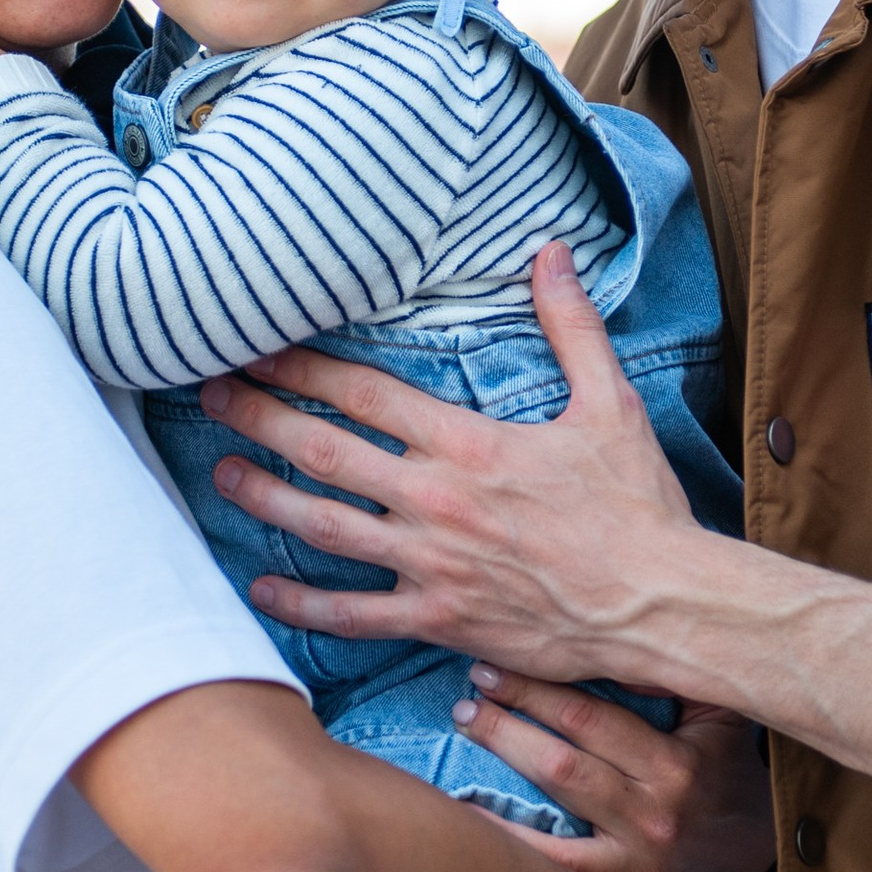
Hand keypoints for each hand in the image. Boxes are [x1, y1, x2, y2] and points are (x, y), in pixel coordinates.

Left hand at [198, 242, 710, 685]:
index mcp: (467, 444)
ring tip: (223, 476)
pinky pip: (355, 615)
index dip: (301, 367)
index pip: (363, 393)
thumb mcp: (610, 404)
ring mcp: (429, 564)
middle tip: (210, 395)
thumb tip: (551, 252)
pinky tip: (263, 590)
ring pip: (324, 528)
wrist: (660, 605)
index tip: (256, 347)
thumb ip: (571, 326)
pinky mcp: (438, 619)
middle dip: (260, 419)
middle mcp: (434, 501)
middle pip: (325, 452)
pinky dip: (303, 605)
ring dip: (266, 499)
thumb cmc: (638, 507)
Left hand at [458, 671, 773, 871]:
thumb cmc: (726, 770)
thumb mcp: (718, 717)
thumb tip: (613, 637)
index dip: (534, 690)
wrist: (760, 852)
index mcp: (676, 763)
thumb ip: (673, 678)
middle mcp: (655, 811)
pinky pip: (559, 868)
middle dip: (505, 726)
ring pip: (555, 809)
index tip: (490, 668)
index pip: (590, 719)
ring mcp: (637, 857)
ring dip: (501, 774)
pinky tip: (470, 821)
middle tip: (465, 702)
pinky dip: (511, 843)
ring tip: (464, 745)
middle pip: (561, 761)